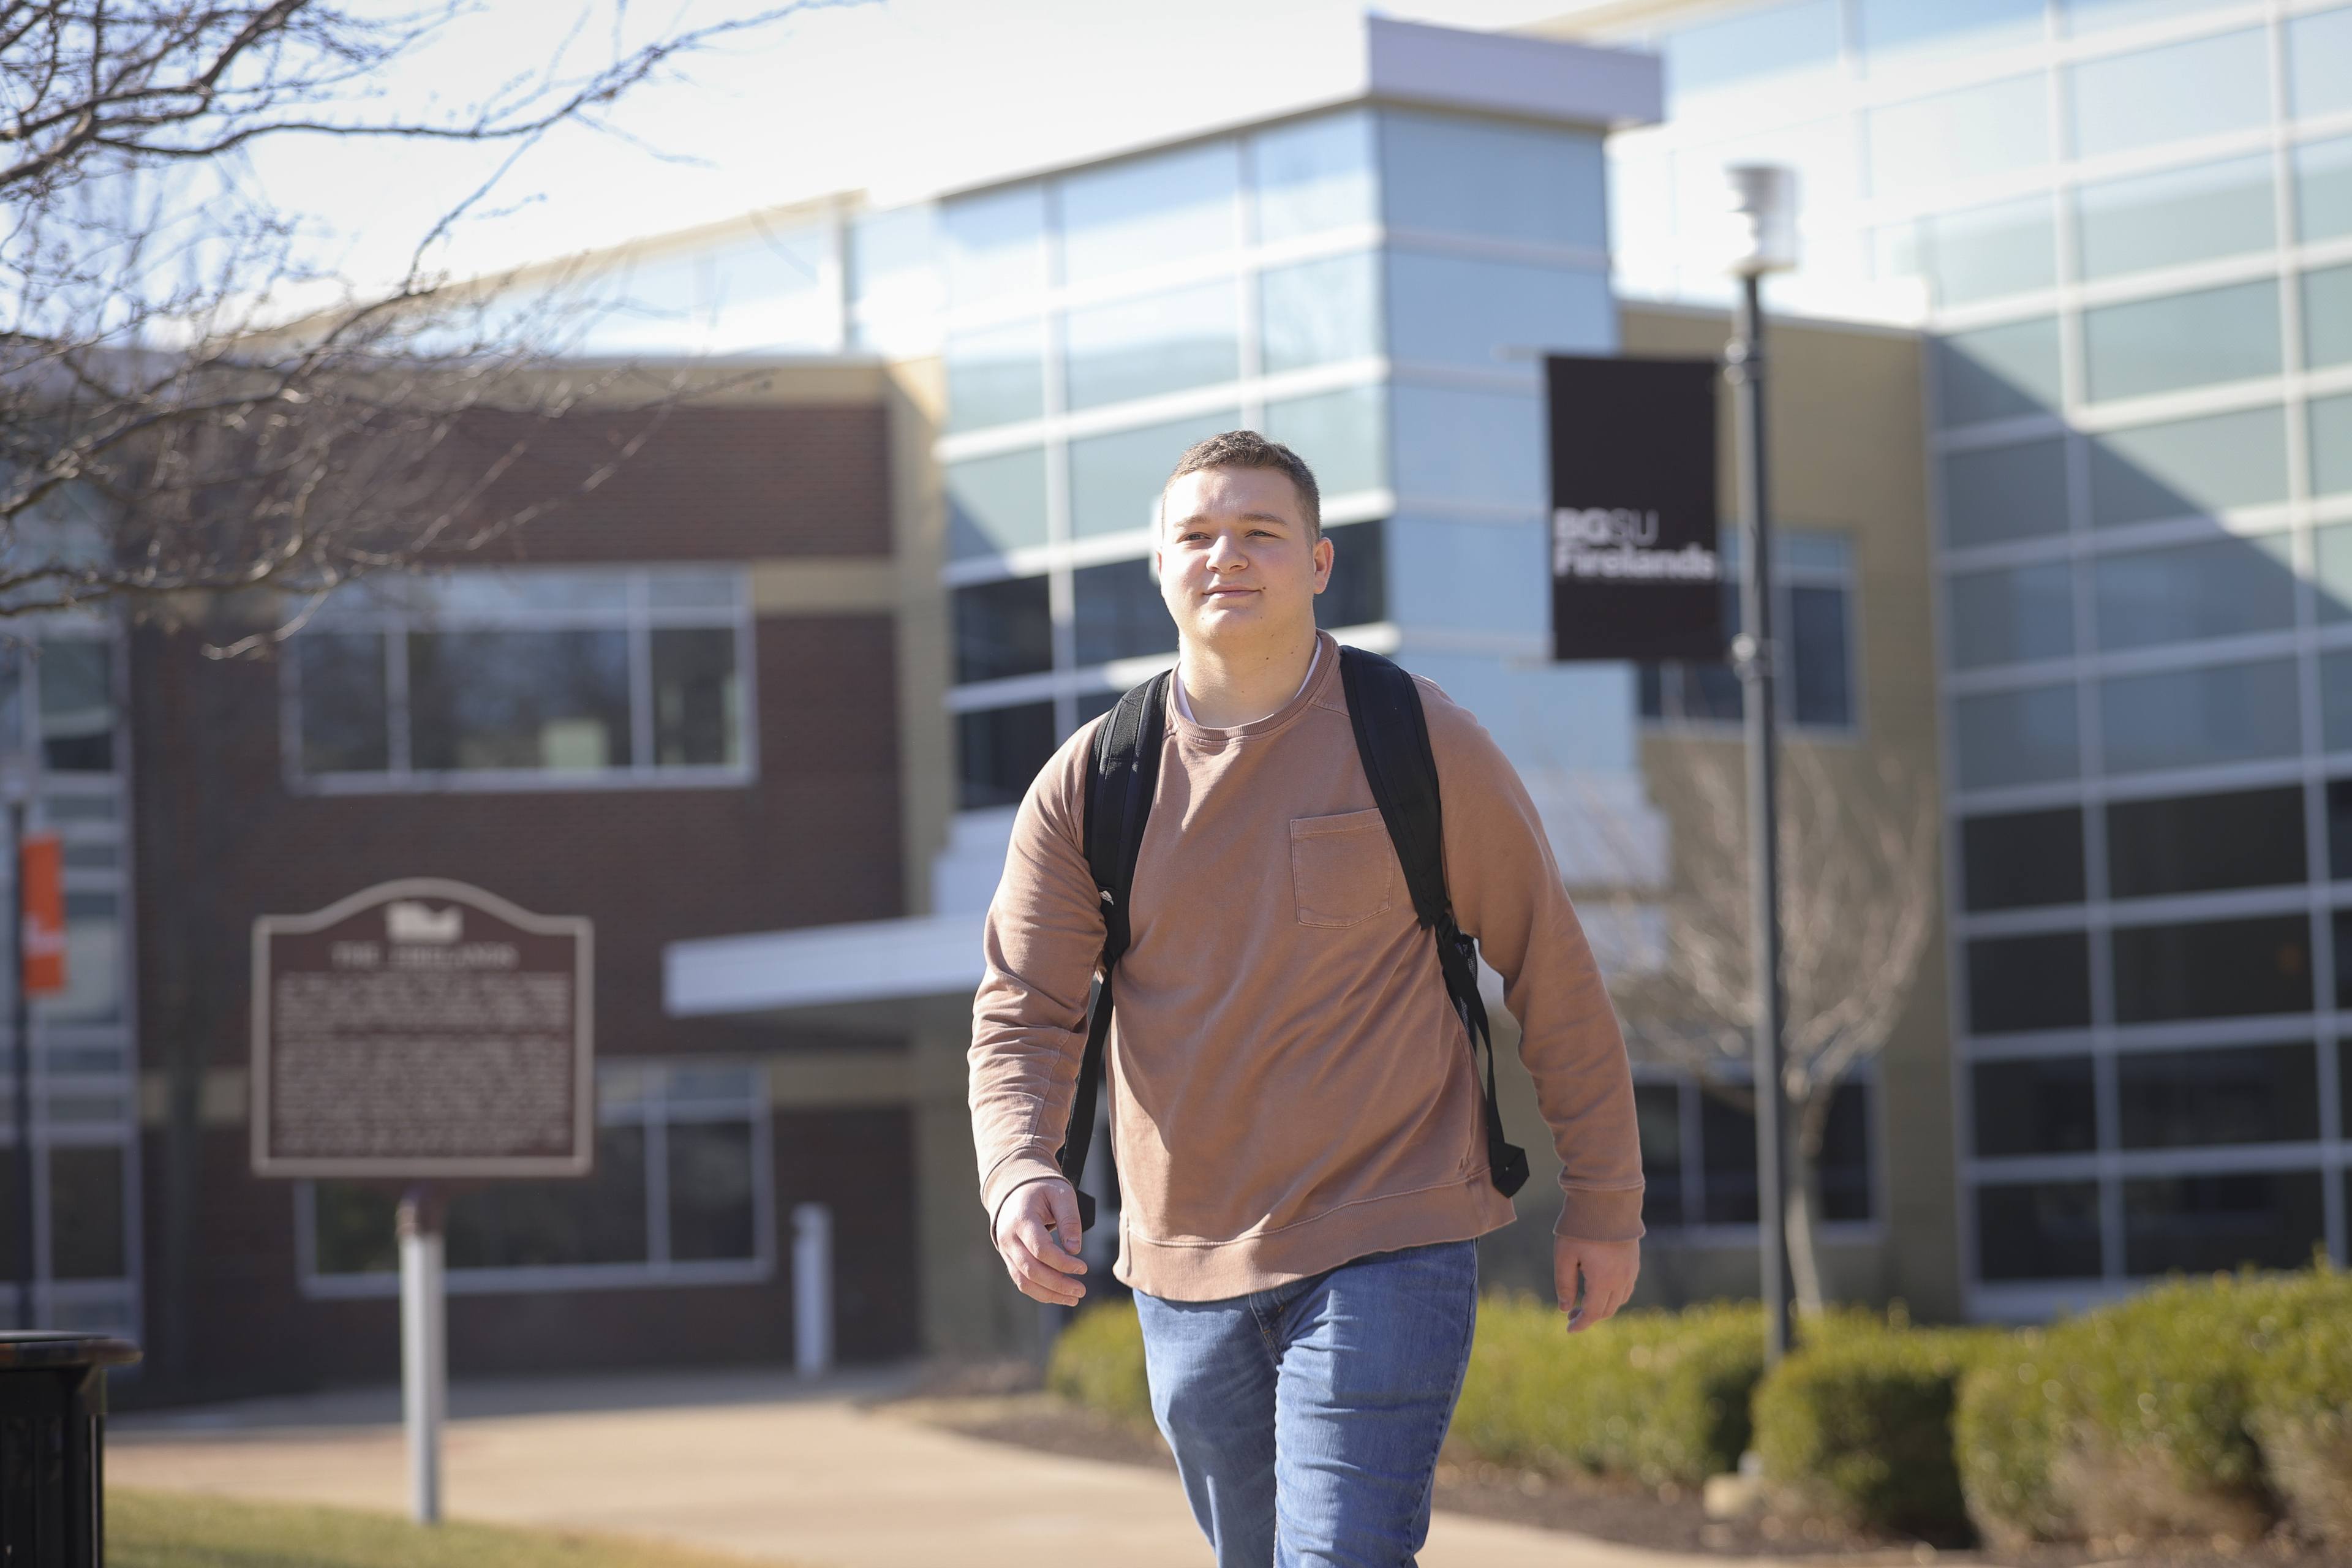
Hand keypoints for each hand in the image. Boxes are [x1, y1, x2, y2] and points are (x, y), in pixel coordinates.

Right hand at [991, 1178, 1088, 1305]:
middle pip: (1031, 1269)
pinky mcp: (1009, 1259)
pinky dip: (1040, 1292)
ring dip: (1049, 1294)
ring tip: (1074, 1298)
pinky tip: (1059, 1295)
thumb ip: (1069, 1219)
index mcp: (1021, 1219)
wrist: (1016, 1191)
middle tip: (1081, 1290)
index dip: (1062, 1262)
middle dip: (1058, 1284)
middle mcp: (1008, 1238)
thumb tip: (1074, 1249)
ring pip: (1024, 1281)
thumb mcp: (1061, 1195)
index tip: (1083, 1268)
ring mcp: (1006, 1251)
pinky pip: (1022, 1281)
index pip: (1040, 1249)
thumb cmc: (1042, 1191)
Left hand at [1555, 1234, 1638, 1331]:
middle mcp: (1621, 1279)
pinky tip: (1600, 1289)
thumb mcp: (1564, 1255)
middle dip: (1589, 1316)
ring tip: (1584, 1303)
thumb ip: (1564, 1284)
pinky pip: (1626, 1287)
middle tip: (1571, 1314)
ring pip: (1619, 1300)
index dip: (1580, 1324)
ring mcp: (1631, 1270)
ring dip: (1602, 1307)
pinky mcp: (1634, 1261)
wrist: (1607, 1200)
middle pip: (1607, 1310)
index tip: (1569, 1330)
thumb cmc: (1581, 1227)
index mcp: (1603, 1281)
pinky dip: (1613, 1295)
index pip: (1592, 1313)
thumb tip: (1565, 1308)